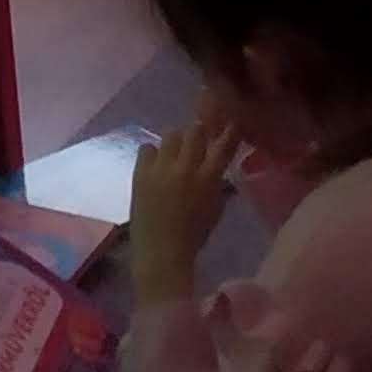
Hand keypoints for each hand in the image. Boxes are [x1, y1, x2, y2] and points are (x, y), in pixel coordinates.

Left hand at [132, 104, 242, 305]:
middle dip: (198, 132)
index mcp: (209, 179)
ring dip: (176, 142)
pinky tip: (155, 165)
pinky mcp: (140, 173)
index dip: (228, 130)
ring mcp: (161, 169)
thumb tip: (217, 166)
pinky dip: (152, 154)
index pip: (223, 146)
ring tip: (173, 155)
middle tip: (196, 139)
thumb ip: (217, 183)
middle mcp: (186, 168)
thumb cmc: (193, 235)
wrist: (161, 253)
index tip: (230, 119)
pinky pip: (147, 148)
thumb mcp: (215, 209)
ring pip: (171, 135)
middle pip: (194, 131)